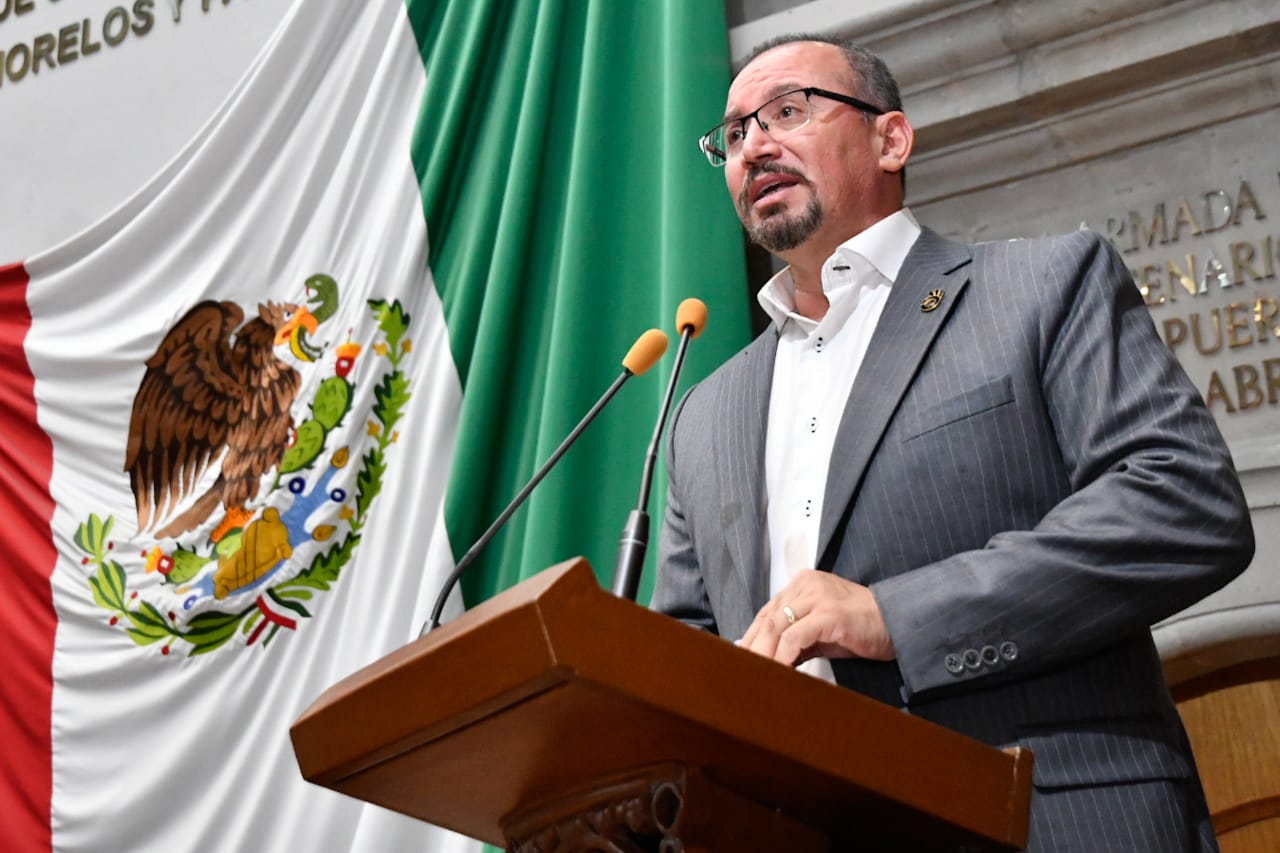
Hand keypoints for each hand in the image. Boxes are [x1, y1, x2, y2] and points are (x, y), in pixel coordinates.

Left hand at [739, 569, 894, 665]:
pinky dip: (783, 656)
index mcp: (802, 584)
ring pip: (777, 626)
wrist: (897, 622)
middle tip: (742, 671)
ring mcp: (818, 597)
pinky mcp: (829, 613)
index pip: (768, 612)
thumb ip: (795, 638)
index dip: (752, 637)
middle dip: (753, 647)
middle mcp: (806, 585)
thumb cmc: (860, 627)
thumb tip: (767, 659)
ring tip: (755, 674)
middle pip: (769, 618)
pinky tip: (779, 671)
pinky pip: (796, 637)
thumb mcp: (820, 630)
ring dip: (764, 653)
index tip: (741, 658)